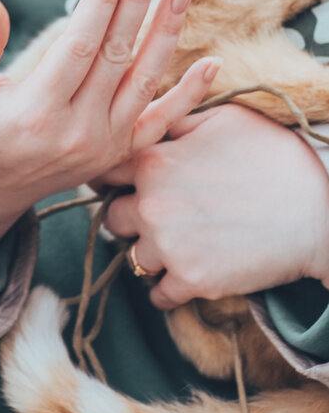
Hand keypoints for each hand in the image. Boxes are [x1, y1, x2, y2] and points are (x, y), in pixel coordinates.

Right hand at [0, 0, 219, 258]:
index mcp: (35, 110)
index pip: (79, 44)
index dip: (101, 0)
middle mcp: (76, 130)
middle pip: (117, 53)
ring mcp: (102, 144)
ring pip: (144, 81)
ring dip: (166, 32)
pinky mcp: (117, 154)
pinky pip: (160, 122)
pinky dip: (188, 95)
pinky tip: (212, 63)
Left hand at [99, 105, 328, 307]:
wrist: (320, 210)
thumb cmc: (275, 156)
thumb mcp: (222, 119)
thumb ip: (175, 121)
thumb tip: (149, 117)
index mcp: (153, 162)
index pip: (104, 172)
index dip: (113, 178)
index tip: (123, 185)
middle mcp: (151, 205)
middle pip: (112, 219)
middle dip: (130, 218)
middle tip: (155, 219)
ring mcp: (168, 247)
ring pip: (133, 258)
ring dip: (150, 254)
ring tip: (176, 248)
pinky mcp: (191, 282)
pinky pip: (158, 294)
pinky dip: (167, 289)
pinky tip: (184, 275)